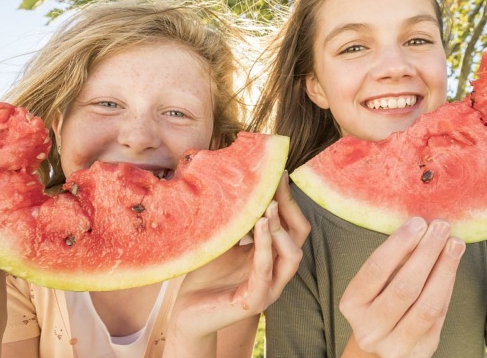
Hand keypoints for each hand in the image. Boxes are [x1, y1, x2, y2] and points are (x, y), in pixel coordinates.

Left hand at [164, 172, 309, 357]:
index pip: (292, 223)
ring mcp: (269, 288)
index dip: (288, 199)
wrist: (187, 312)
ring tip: (269, 207)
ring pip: (291, 255)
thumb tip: (236, 181)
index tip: (277, 173)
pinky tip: (259, 227)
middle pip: (299, 235)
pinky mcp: (254, 301)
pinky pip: (265, 272)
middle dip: (290, 207)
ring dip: (281, 228)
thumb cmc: (206, 275)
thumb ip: (235, 219)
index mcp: (272, 254)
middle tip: (276, 184)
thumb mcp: (223, 240)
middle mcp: (277, 270)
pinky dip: (265, 247)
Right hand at [340, 218, 465, 357]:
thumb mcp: (374, 283)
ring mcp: (394, 346)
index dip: (399, 244)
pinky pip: (438, 317)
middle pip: (404, 288)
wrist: (380, 345)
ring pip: (426, 306)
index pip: (376, 269)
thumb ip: (394, 260)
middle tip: (442, 227)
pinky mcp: (419, 354)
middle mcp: (369, 329)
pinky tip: (452, 266)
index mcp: (352, 304)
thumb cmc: (378, 301)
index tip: (418, 223)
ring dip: (444, 271)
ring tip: (455, 244)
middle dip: (426, 253)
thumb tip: (422, 226)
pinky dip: (447, 288)